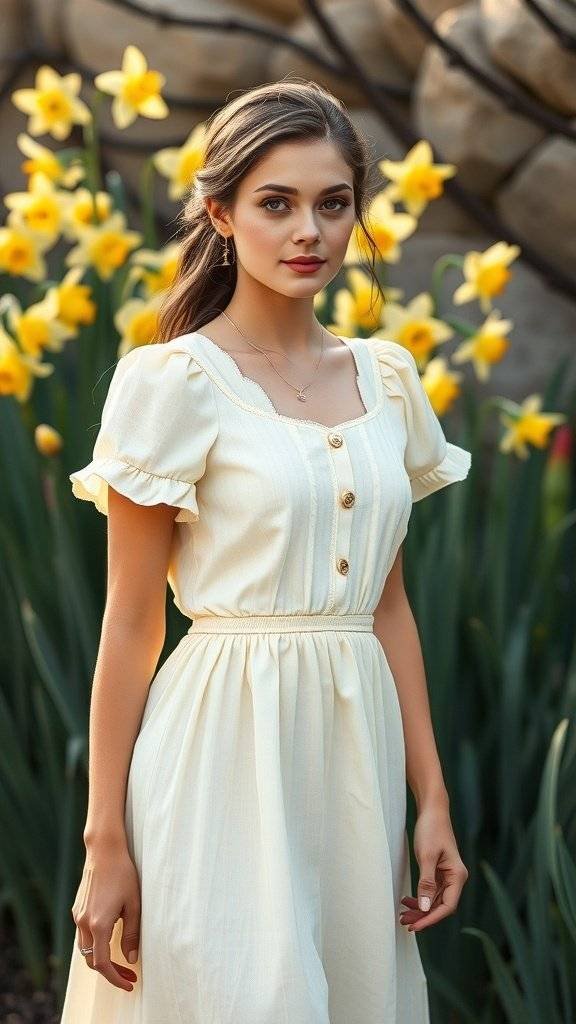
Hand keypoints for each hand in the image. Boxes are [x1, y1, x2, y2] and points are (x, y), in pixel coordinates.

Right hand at [71, 841, 140, 990]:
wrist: (104, 851)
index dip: (115, 978)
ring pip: (85, 948)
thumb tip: (130, 958)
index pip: (102, 964)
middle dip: (110, 971)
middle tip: (128, 975)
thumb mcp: (134, 904)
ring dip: (101, 959)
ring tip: (121, 961)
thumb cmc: (123, 875)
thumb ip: (132, 934)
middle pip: (91, 960)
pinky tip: (110, 939)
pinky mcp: (77, 909)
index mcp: (99, 924)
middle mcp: (84, 923)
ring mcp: (78, 915)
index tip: (129, 983)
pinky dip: (95, 944)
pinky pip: (83, 934)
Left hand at [399, 802, 468, 932]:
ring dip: (420, 908)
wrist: (432, 810)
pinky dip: (420, 897)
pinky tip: (408, 900)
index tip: (416, 926)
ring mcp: (448, 875)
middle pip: (440, 905)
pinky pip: (431, 891)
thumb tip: (425, 908)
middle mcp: (455, 878)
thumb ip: (426, 883)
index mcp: (457, 876)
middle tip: (404, 922)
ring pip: (435, 900)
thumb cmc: (431, 829)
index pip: (447, 906)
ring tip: (403, 915)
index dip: (431, 918)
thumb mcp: (426, 856)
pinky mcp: (440, 871)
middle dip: (423, 916)